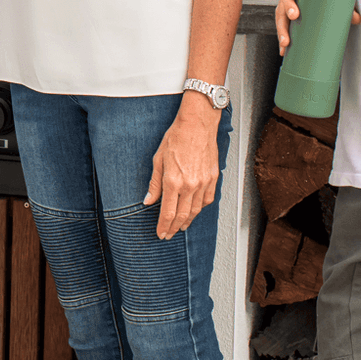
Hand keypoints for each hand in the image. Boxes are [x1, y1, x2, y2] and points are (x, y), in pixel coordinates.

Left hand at [143, 93, 221, 239]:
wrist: (197, 125)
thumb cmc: (176, 137)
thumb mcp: (158, 159)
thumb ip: (154, 183)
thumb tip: (148, 201)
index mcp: (173, 181)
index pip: (167, 212)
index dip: (163, 226)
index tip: (160, 234)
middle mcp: (189, 185)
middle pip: (182, 216)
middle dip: (173, 228)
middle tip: (168, 235)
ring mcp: (203, 183)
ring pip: (196, 211)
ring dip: (188, 222)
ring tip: (181, 227)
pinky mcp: (212, 178)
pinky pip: (207, 200)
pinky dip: (200, 208)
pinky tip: (195, 211)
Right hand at [275, 0, 360, 53]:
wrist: (329, 7)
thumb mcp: (339, 1)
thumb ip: (348, 8)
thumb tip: (356, 18)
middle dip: (287, 7)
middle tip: (294, 16)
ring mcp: (288, 7)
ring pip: (280, 15)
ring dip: (281, 28)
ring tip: (286, 42)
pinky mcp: (288, 20)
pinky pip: (282, 28)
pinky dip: (282, 39)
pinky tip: (283, 51)